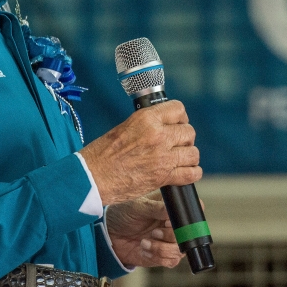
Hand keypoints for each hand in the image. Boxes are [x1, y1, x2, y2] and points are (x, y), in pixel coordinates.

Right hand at [79, 101, 200, 204]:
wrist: (93, 177)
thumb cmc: (102, 153)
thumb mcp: (124, 127)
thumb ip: (147, 124)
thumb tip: (162, 125)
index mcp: (146, 119)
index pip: (178, 109)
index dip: (180, 117)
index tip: (177, 123)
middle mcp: (158, 135)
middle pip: (188, 132)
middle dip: (184, 138)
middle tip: (177, 144)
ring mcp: (162, 157)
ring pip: (193, 153)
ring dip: (188, 156)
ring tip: (179, 159)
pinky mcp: (163, 177)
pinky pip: (191, 173)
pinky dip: (191, 173)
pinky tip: (184, 172)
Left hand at [105, 192, 182, 268]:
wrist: (109, 234)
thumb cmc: (123, 214)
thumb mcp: (138, 206)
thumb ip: (156, 208)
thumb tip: (171, 211)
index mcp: (170, 208)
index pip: (189, 214)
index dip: (184, 221)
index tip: (167, 221)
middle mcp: (173, 225)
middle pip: (187, 236)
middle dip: (170, 236)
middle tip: (155, 232)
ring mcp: (168, 241)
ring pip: (179, 251)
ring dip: (162, 248)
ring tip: (145, 242)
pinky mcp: (162, 255)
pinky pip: (170, 261)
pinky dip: (157, 257)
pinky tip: (143, 249)